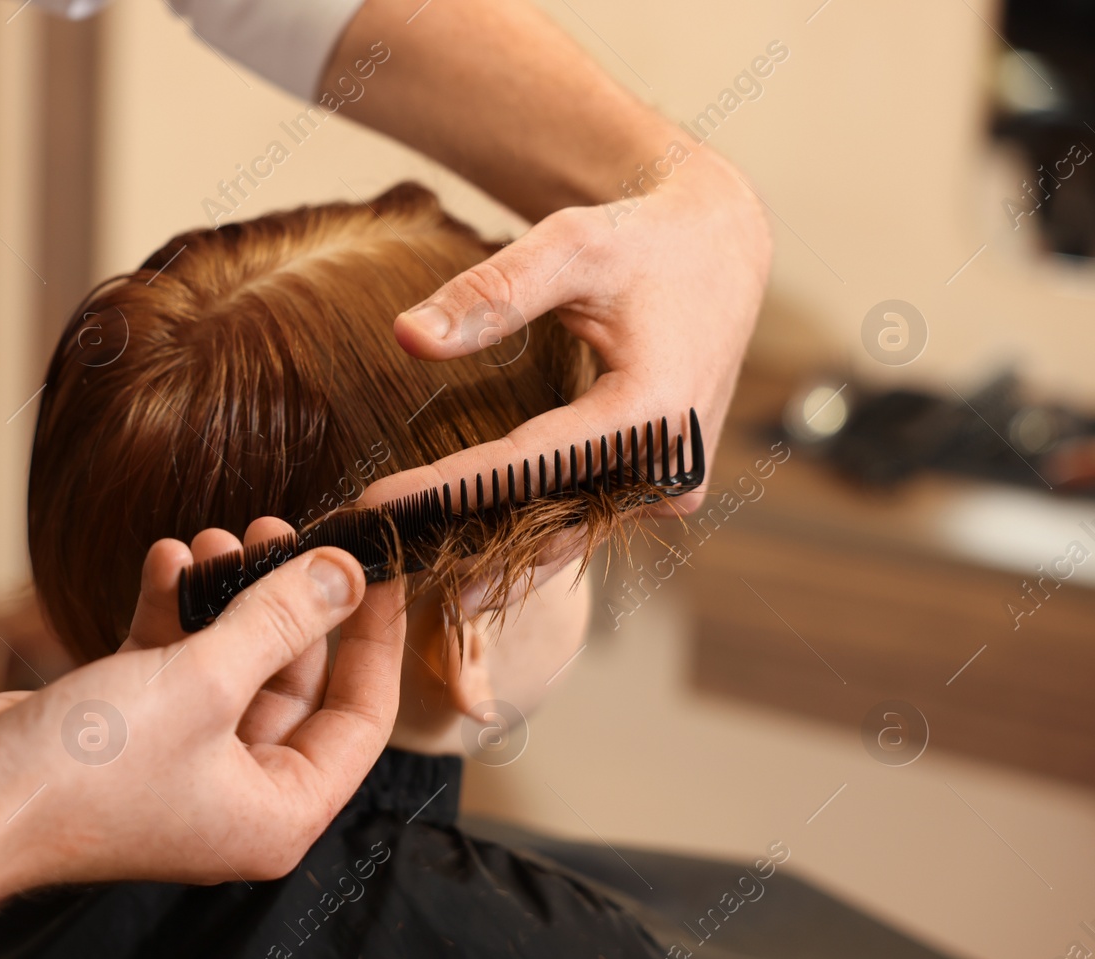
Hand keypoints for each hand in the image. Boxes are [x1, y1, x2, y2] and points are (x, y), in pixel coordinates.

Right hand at [0, 531, 405, 892]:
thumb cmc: (84, 772)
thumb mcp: (204, 681)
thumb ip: (280, 620)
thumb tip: (346, 574)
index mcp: (277, 813)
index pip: (361, 719)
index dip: (373, 636)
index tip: (377, 565)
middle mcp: (237, 793)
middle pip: (294, 681)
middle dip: (286, 600)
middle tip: (279, 528)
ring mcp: (182, 760)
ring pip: (230, 662)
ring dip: (225, 596)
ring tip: (217, 535)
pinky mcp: (130, 729)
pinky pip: (173, 661)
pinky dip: (172, 610)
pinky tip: (164, 558)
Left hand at [372, 149, 770, 538]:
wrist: (718, 253)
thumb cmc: (639, 242)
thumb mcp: (567, 247)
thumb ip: (489, 293)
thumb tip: (406, 336)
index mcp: (654, 406)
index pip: (529, 464)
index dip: (449, 487)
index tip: (377, 506)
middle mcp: (671, 461)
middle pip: (547, 518)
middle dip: (463, 539)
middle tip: (380, 559)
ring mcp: (673, 484)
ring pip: (567, 536)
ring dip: (494, 555)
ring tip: (412, 578)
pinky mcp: (666, 490)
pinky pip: (587, 521)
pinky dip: (531, 535)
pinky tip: (467, 559)